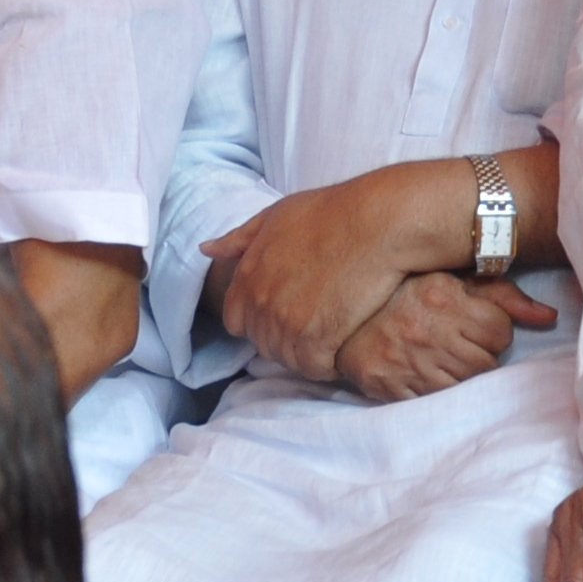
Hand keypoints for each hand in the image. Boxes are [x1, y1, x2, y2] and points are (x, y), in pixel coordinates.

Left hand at [207, 177, 427, 383]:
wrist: (376, 224)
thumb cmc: (331, 213)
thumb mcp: (276, 216)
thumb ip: (240, 238)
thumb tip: (207, 249)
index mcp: (247, 275)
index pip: (235, 320)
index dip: (258, 321)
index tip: (285, 315)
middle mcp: (260, 301)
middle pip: (262, 343)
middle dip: (283, 340)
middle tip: (314, 328)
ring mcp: (286, 322)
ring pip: (287, 359)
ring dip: (306, 355)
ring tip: (330, 338)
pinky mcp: (316, 338)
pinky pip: (313, 368)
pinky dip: (326, 365)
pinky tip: (342, 348)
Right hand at [334, 273, 555, 401]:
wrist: (342, 314)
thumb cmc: (404, 293)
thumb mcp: (451, 281)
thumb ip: (503, 296)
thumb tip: (550, 317)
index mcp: (443, 299)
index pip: (500, 330)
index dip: (491, 329)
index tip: (472, 324)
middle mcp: (427, 332)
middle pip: (485, 362)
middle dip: (478, 354)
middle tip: (455, 342)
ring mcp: (408, 363)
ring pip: (464, 384)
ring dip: (459, 374)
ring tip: (440, 356)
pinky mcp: (391, 387)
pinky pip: (434, 401)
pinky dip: (435, 391)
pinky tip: (425, 373)